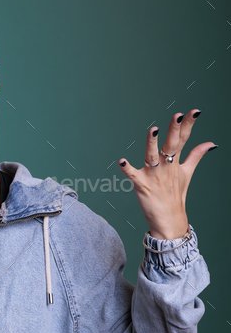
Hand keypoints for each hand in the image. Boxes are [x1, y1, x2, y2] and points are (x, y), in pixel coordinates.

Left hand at [117, 110, 215, 239]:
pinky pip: (132, 175)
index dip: (188, 125)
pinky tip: (121, 161)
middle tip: (178, 116)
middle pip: (171, 145)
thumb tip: (211, 143)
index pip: (183, 139)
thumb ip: (196, 155)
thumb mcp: (187, 173)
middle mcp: (166, 167)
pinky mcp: (141, 185)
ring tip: (153, 129)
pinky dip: (126, 168)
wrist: (169, 221)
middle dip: (174, 130)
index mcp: (176, 162)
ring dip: (152, 143)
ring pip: (152, 156)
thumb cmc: (175, 195)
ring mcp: (154, 176)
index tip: (194, 111)